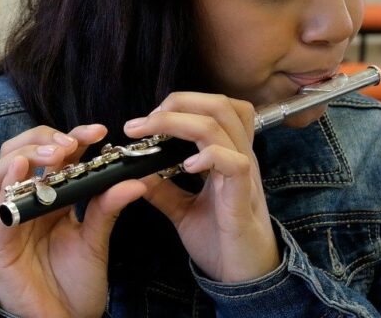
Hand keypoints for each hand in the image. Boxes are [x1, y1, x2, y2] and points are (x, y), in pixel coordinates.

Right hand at [0, 124, 146, 317]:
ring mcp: (7, 223)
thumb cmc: (77, 284)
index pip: (53, 156)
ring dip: (27, 154)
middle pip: (19, 153)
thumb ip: (107, 207)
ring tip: (54, 153)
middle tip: (72, 143)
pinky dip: (7, 186)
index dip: (72, 137)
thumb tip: (135, 180)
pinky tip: (23, 172)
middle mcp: (24, 205)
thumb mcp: (96, 239)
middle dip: (44, 139)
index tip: (99, 131)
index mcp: (48, 199)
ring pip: (1, 171)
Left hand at [124, 93, 280, 282]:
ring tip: (151, 135)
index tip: (148, 120)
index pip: (215, 107)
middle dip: (177, 103)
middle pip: (218, 104)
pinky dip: (208, 156)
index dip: (182, 102)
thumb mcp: (183, 210)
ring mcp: (245, 175)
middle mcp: (239, 156)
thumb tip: (136, 171)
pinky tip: (185, 166)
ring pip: (221, 125)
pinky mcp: (244, 198)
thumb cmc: (220, 240)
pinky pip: (234, 163)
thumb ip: (163, 188)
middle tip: (144, 122)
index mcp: (227, 154)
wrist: (245, 278)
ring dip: (179, 123)